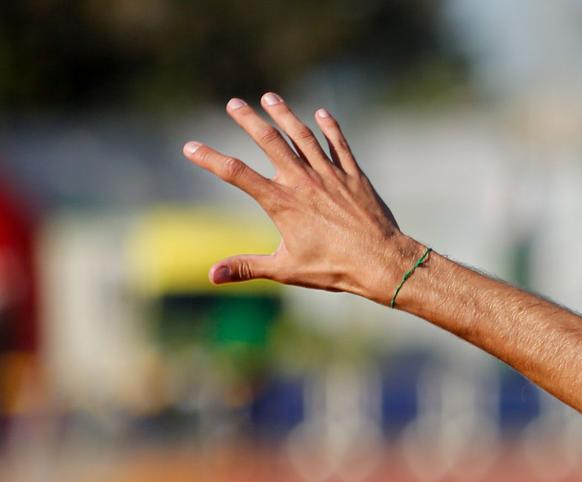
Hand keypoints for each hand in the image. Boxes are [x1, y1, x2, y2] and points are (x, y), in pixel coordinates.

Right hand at [182, 94, 421, 302]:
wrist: (383, 263)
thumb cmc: (335, 269)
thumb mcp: (286, 269)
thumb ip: (247, 267)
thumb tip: (211, 275)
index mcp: (282, 203)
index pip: (236, 174)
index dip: (210, 159)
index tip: (191, 148)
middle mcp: (303, 182)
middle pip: (270, 142)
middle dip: (249, 120)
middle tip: (233, 103)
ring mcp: (330, 175)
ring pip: (304, 136)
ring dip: (285, 115)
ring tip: (270, 98)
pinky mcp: (354, 176)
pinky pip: (340, 145)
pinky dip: (331, 128)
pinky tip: (321, 114)